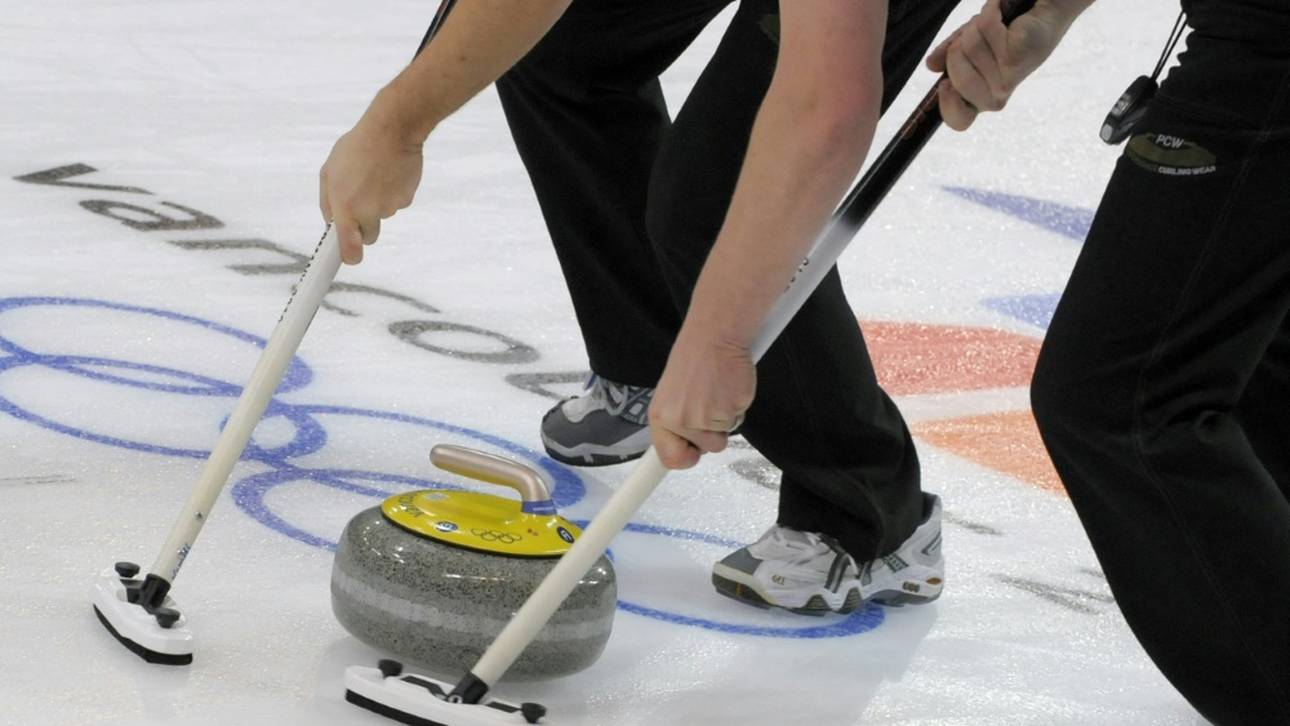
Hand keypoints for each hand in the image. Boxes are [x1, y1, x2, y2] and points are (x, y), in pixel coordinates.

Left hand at [319, 92, 423, 263]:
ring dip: (378, 202)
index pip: (349, 250)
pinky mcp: (406, 199)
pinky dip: (392, 192)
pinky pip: (397, 203)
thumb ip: (328, 201)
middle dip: (365, 225)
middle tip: (360, 200)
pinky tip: (388, 173)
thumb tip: (332, 221)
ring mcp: (390, 207)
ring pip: (383, 216)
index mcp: (346, 207)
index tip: (348, 259)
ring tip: (373, 175)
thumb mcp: (329, 171)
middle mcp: (369, 212)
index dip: (349, 257)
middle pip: (369, 236)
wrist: (392, 131)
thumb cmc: (356, 148)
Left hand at [648, 323, 755, 469]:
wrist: (714, 335)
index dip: (685, 459)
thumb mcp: (673, 394)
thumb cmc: (695, 359)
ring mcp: (704, 417)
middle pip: (706, 449)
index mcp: (661, 417)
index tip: (692, 456)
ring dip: (725, 418)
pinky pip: (738, 420)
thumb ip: (676, 420)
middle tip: (708, 401)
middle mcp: (679, 421)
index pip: (669, 458)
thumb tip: (683, 448)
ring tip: (718, 391)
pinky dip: (737, 405)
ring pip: (724, 436)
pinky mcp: (729, 410)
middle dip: (713, 431)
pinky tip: (728, 385)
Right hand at [926, 0, 1070, 130]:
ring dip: (976, 27)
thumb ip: (949, 55)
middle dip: (957, 50)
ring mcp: (1009, 77)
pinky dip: (990, 13)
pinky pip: (986, 31)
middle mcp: (998, 93)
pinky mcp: (1018, 57)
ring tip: (994, 22)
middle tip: (974, 36)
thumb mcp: (970, 43)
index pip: (960, 121)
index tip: (945, 84)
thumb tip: (931, 65)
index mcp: (982, 95)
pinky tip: (1001, 11)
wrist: (1047, 11)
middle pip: (957, 81)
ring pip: (969, 50)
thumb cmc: (1009, 29)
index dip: (948, 106)